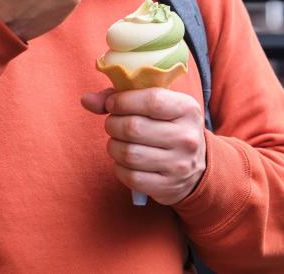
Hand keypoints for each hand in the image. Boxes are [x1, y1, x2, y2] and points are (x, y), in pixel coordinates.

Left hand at [81, 88, 206, 205]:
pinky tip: (124, 160)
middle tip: (113, 123)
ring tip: (118, 141)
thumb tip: (86, 100)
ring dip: (113, 146)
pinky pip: (130, 176)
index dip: (124, 101)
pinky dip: (119, 167)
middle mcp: (187, 137)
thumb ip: (122, 97)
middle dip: (113, 124)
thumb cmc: (168, 126)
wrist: (197, 165)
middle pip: (134, 128)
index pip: (152, 100)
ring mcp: (179, 165)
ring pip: (128, 153)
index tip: (112, 103)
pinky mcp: (167, 186)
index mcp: (187, 109)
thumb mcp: (157, 105)